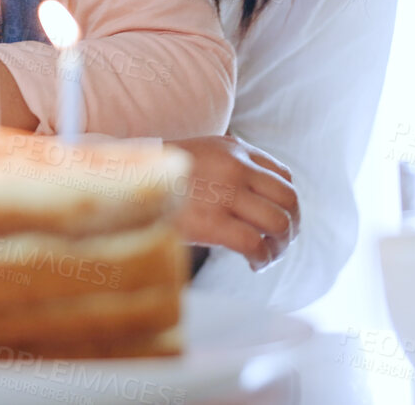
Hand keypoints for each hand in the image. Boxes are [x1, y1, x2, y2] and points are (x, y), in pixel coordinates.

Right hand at [169, 135, 296, 270]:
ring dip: (279, 246)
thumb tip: (254, 195)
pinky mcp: (213, 222)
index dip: (286, 203)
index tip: (277, 220)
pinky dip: (261, 258)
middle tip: (279, 244)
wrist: (123, 181)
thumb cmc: (159, 176)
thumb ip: (228, 164)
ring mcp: (225, 194)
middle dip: (291, 226)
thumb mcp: (199, 154)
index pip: (283, 176)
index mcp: (233, 149)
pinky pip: (255, 244)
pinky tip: (252, 264)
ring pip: (278, 223)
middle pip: (289, 200)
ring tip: (265, 256)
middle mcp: (235, 167)